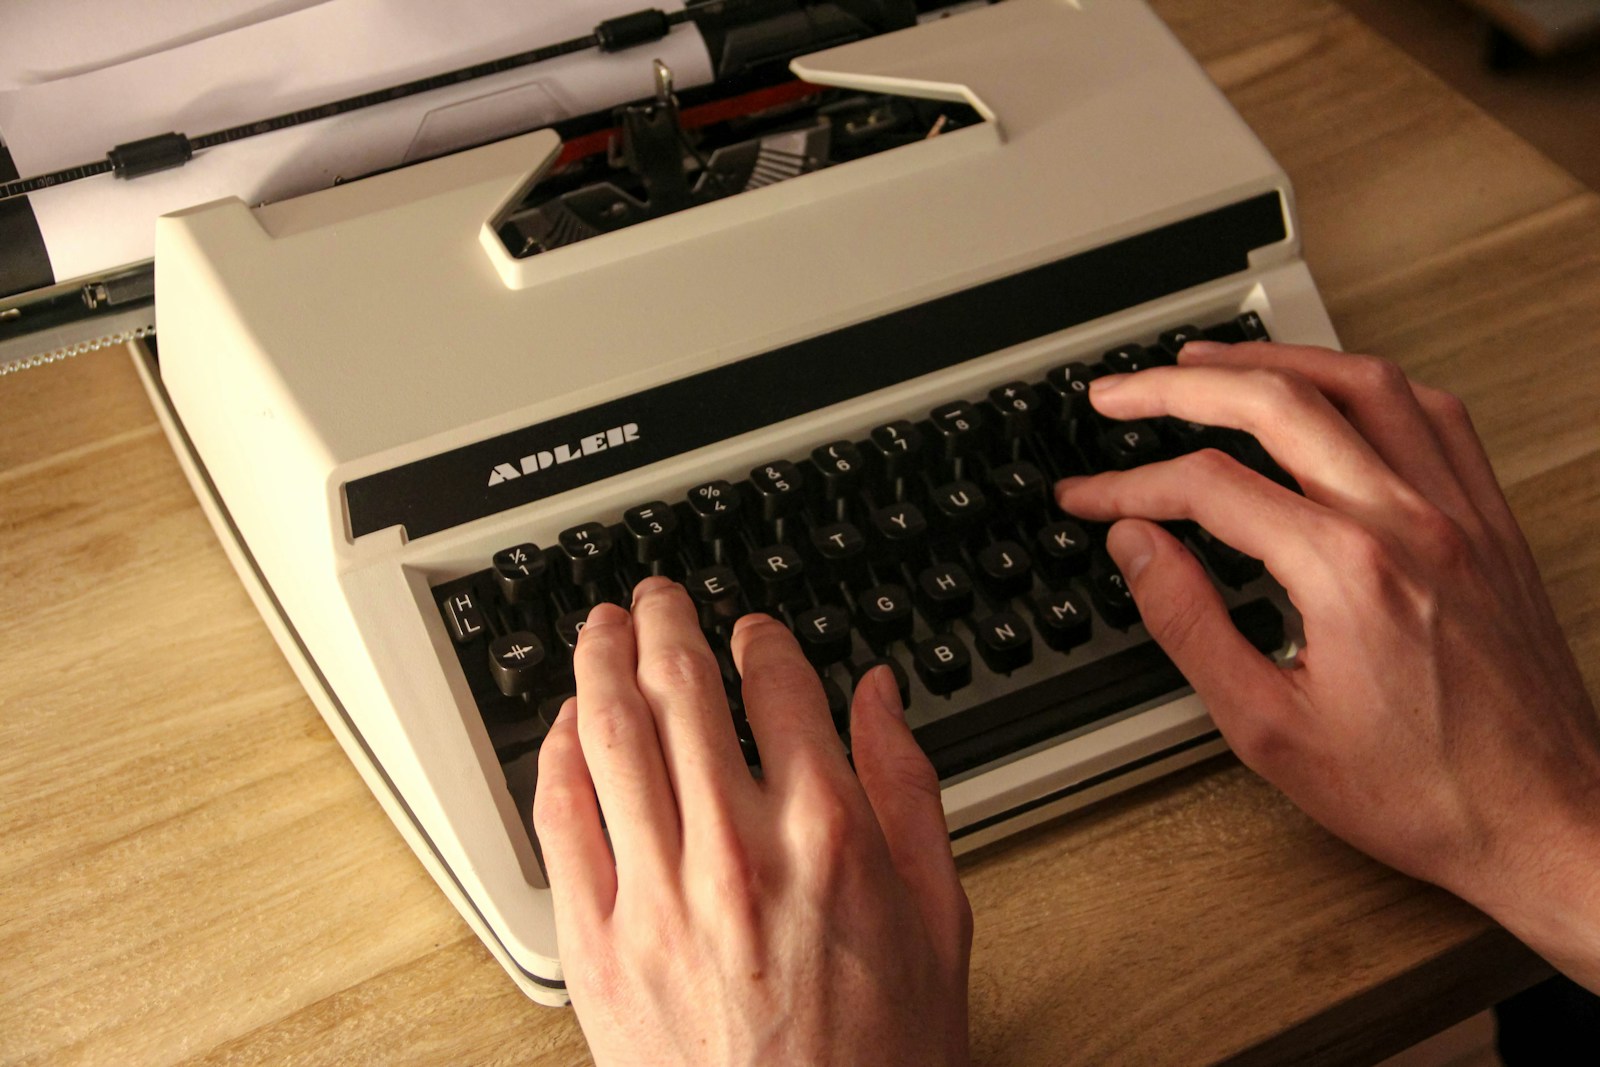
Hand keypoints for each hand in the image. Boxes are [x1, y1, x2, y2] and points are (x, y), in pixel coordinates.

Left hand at [533, 578, 971, 1065]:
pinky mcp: (597, 944)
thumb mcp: (940, 920)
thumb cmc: (878, 1059)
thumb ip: (908, 790)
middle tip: (658, 598)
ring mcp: (655, 895)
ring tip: (600, 628)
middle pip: (681, 690)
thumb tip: (881, 698)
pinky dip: (556, 756)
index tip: (752, 633)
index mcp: (828, 834)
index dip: (761, 640)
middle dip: (666, 624)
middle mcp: (735, 849)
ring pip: (609, 735)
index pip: (779, 687)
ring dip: (598, 662)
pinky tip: (564, 725)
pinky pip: (559, 821)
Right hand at [1055, 341, 1599, 989]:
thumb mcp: (1267, 728)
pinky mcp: (1491, 521)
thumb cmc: (1420, 791)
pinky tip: (1332, 391)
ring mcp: (1459, 513)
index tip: (1088, 495)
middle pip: (1277, 403)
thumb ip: (1189, 624)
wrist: (1541, 820)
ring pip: (1361, 383)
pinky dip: (1368, 384)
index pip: (1208, 487)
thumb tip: (1137, 548)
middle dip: (1180, 385)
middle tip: (1123, 391)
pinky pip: (1433, 414)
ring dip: (1274, 360)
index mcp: (1346, 573)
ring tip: (1210, 363)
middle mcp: (1409, 522)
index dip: (1127, 484)